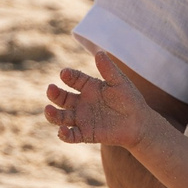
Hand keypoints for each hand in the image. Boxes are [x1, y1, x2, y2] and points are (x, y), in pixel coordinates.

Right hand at [44, 49, 159, 147]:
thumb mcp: (120, 82)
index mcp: (88, 87)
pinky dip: (64, 134)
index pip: (73, 79)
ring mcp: (82, 118)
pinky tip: (62, 131)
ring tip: (48, 109)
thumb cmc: (130, 100)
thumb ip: (109, 69)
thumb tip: (99, 52)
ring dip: (52, 114)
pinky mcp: (86, 134)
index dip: (68, 76)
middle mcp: (81, 102)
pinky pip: (71, 135)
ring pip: (61, 117)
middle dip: (54, 94)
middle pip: (61, 98)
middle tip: (51, 89)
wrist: (140, 124)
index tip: (64, 73)